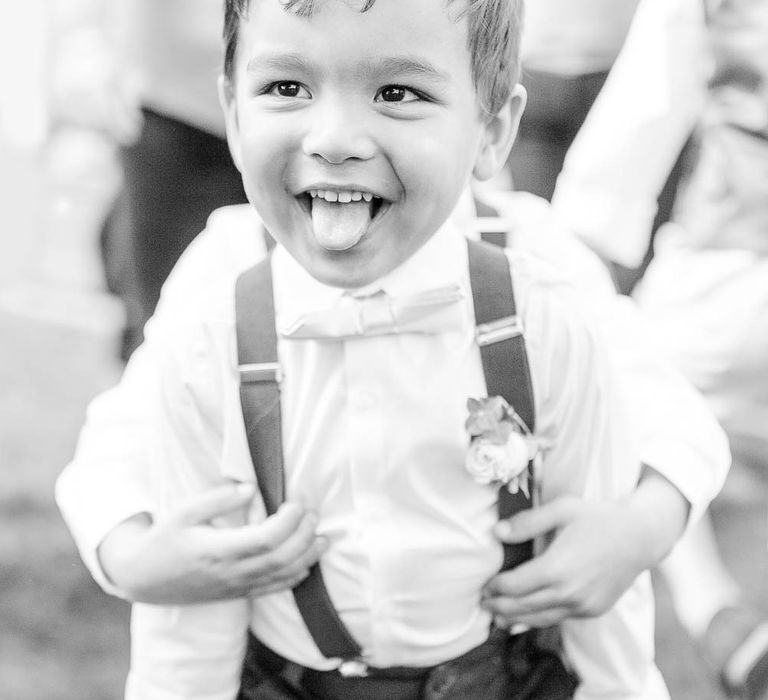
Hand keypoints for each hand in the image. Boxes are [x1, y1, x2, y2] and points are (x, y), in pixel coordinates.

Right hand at [97, 484, 326, 603]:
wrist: (143, 580)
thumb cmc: (164, 540)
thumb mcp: (183, 513)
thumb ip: (218, 500)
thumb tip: (251, 488)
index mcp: (217, 551)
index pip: (264, 541)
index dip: (287, 522)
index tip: (295, 503)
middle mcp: (230, 573)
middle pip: (280, 559)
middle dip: (304, 536)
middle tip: (313, 514)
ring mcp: (235, 587)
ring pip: (281, 577)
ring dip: (307, 557)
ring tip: (323, 537)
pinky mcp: (237, 594)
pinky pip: (272, 590)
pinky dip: (294, 577)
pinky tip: (307, 562)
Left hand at [481, 478, 687, 627]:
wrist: (639, 537)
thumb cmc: (597, 518)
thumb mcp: (561, 510)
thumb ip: (527, 523)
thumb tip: (496, 532)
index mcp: (556, 568)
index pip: (514, 586)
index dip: (495, 587)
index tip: (484, 585)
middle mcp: (568, 592)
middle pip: (523, 606)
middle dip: (500, 607)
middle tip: (483, 604)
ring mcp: (582, 605)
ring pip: (541, 618)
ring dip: (516, 619)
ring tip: (498, 617)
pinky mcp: (592, 610)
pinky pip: (559, 618)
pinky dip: (540, 619)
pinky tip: (528, 616)